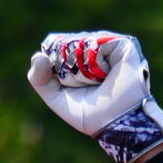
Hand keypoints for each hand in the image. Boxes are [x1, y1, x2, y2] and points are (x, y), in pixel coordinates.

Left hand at [27, 31, 162, 162]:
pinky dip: (97, 59)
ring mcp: (110, 46)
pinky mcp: (124, 45)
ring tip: (95, 81)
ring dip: (83, 63)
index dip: (53, 54)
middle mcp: (95, 50)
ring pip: (84, 40)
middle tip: (82, 83)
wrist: (116, 122)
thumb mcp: (56, 98)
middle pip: (70, 40)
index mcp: (80, 60)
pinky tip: (103, 74)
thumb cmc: (90, 114)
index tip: (57, 73)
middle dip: (69, 62)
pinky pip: (100, 41)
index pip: (59, 43)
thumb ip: (38, 79)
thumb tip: (38, 54)